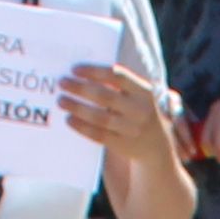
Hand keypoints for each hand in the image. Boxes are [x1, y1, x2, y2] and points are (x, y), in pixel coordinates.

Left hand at [58, 59, 174, 161]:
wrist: (158, 148)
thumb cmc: (139, 113)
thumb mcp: (138, 97)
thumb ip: (119, 86)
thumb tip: (83, 75)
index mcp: (144, 92)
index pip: (117, 77)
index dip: (94, 72)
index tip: (74, 69)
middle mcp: (140, 110)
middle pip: (105, 97)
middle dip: (80, 88)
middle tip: (62, 82)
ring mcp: (132, 130)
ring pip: (100, 117)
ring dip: (77, 107)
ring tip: (62, 101)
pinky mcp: (124, 146)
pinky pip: (99, 135)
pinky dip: (82, 127)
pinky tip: (69, 119)